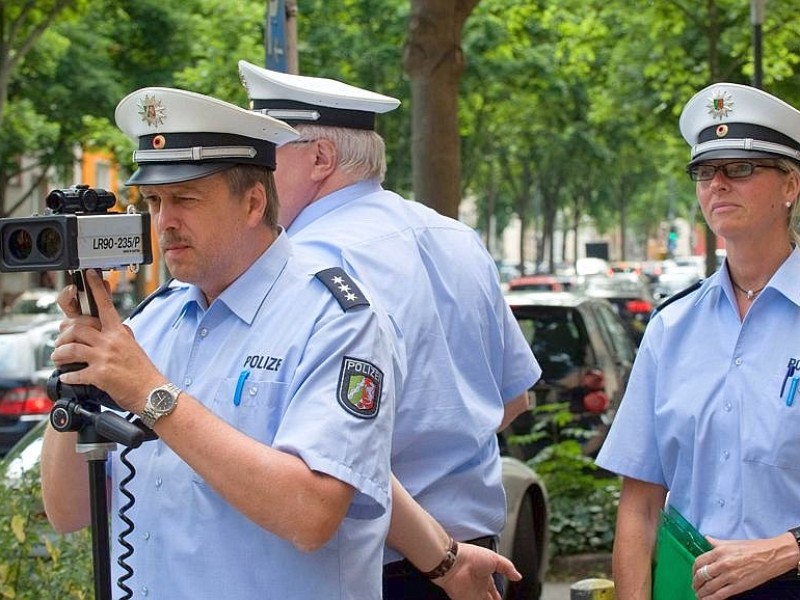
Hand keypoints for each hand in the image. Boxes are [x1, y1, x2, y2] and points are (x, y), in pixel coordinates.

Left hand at [53, 269, 162, 411]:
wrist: (153, 393)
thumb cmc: (144, 372)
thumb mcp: (133, 346)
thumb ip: (120, 335)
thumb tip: (112, 327)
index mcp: (120, 332)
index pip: (105, 305)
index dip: (96, 288)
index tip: (88, 275)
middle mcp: (111, 342)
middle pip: (77, 327)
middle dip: (63, 335)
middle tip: (61, 342)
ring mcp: (105, 357)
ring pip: (71, 348)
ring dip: (59, 354)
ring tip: (59, 359)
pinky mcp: (100, 375)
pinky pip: (74, 372)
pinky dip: (67, 375)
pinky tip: (68, 376)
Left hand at [433, 542, 520, 599]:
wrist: (454, 561)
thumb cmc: (471, 556)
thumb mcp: (495, 559)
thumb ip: (507, 568)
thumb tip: (518, 576)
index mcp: (485, 577)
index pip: (493, 591)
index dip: (498, 597)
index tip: (501, 599)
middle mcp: (478, 587)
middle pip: (487, 599)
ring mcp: (471, 595)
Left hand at [692, 534, 795, 598]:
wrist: (772, 555)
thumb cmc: (753, 548)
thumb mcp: (731, 542)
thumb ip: (716, 543)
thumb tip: (706, 539)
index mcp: (719, 551)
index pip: (699, 562)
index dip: (694, 570)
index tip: (694, 573)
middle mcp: (722, 563)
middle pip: (702, 575)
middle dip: (696, 582)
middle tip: (695, 586)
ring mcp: (730, 576)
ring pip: (709, 587)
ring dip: (701, 592)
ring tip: (699, 594)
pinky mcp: (738, 586)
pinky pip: (720, 595)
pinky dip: (711, 599)